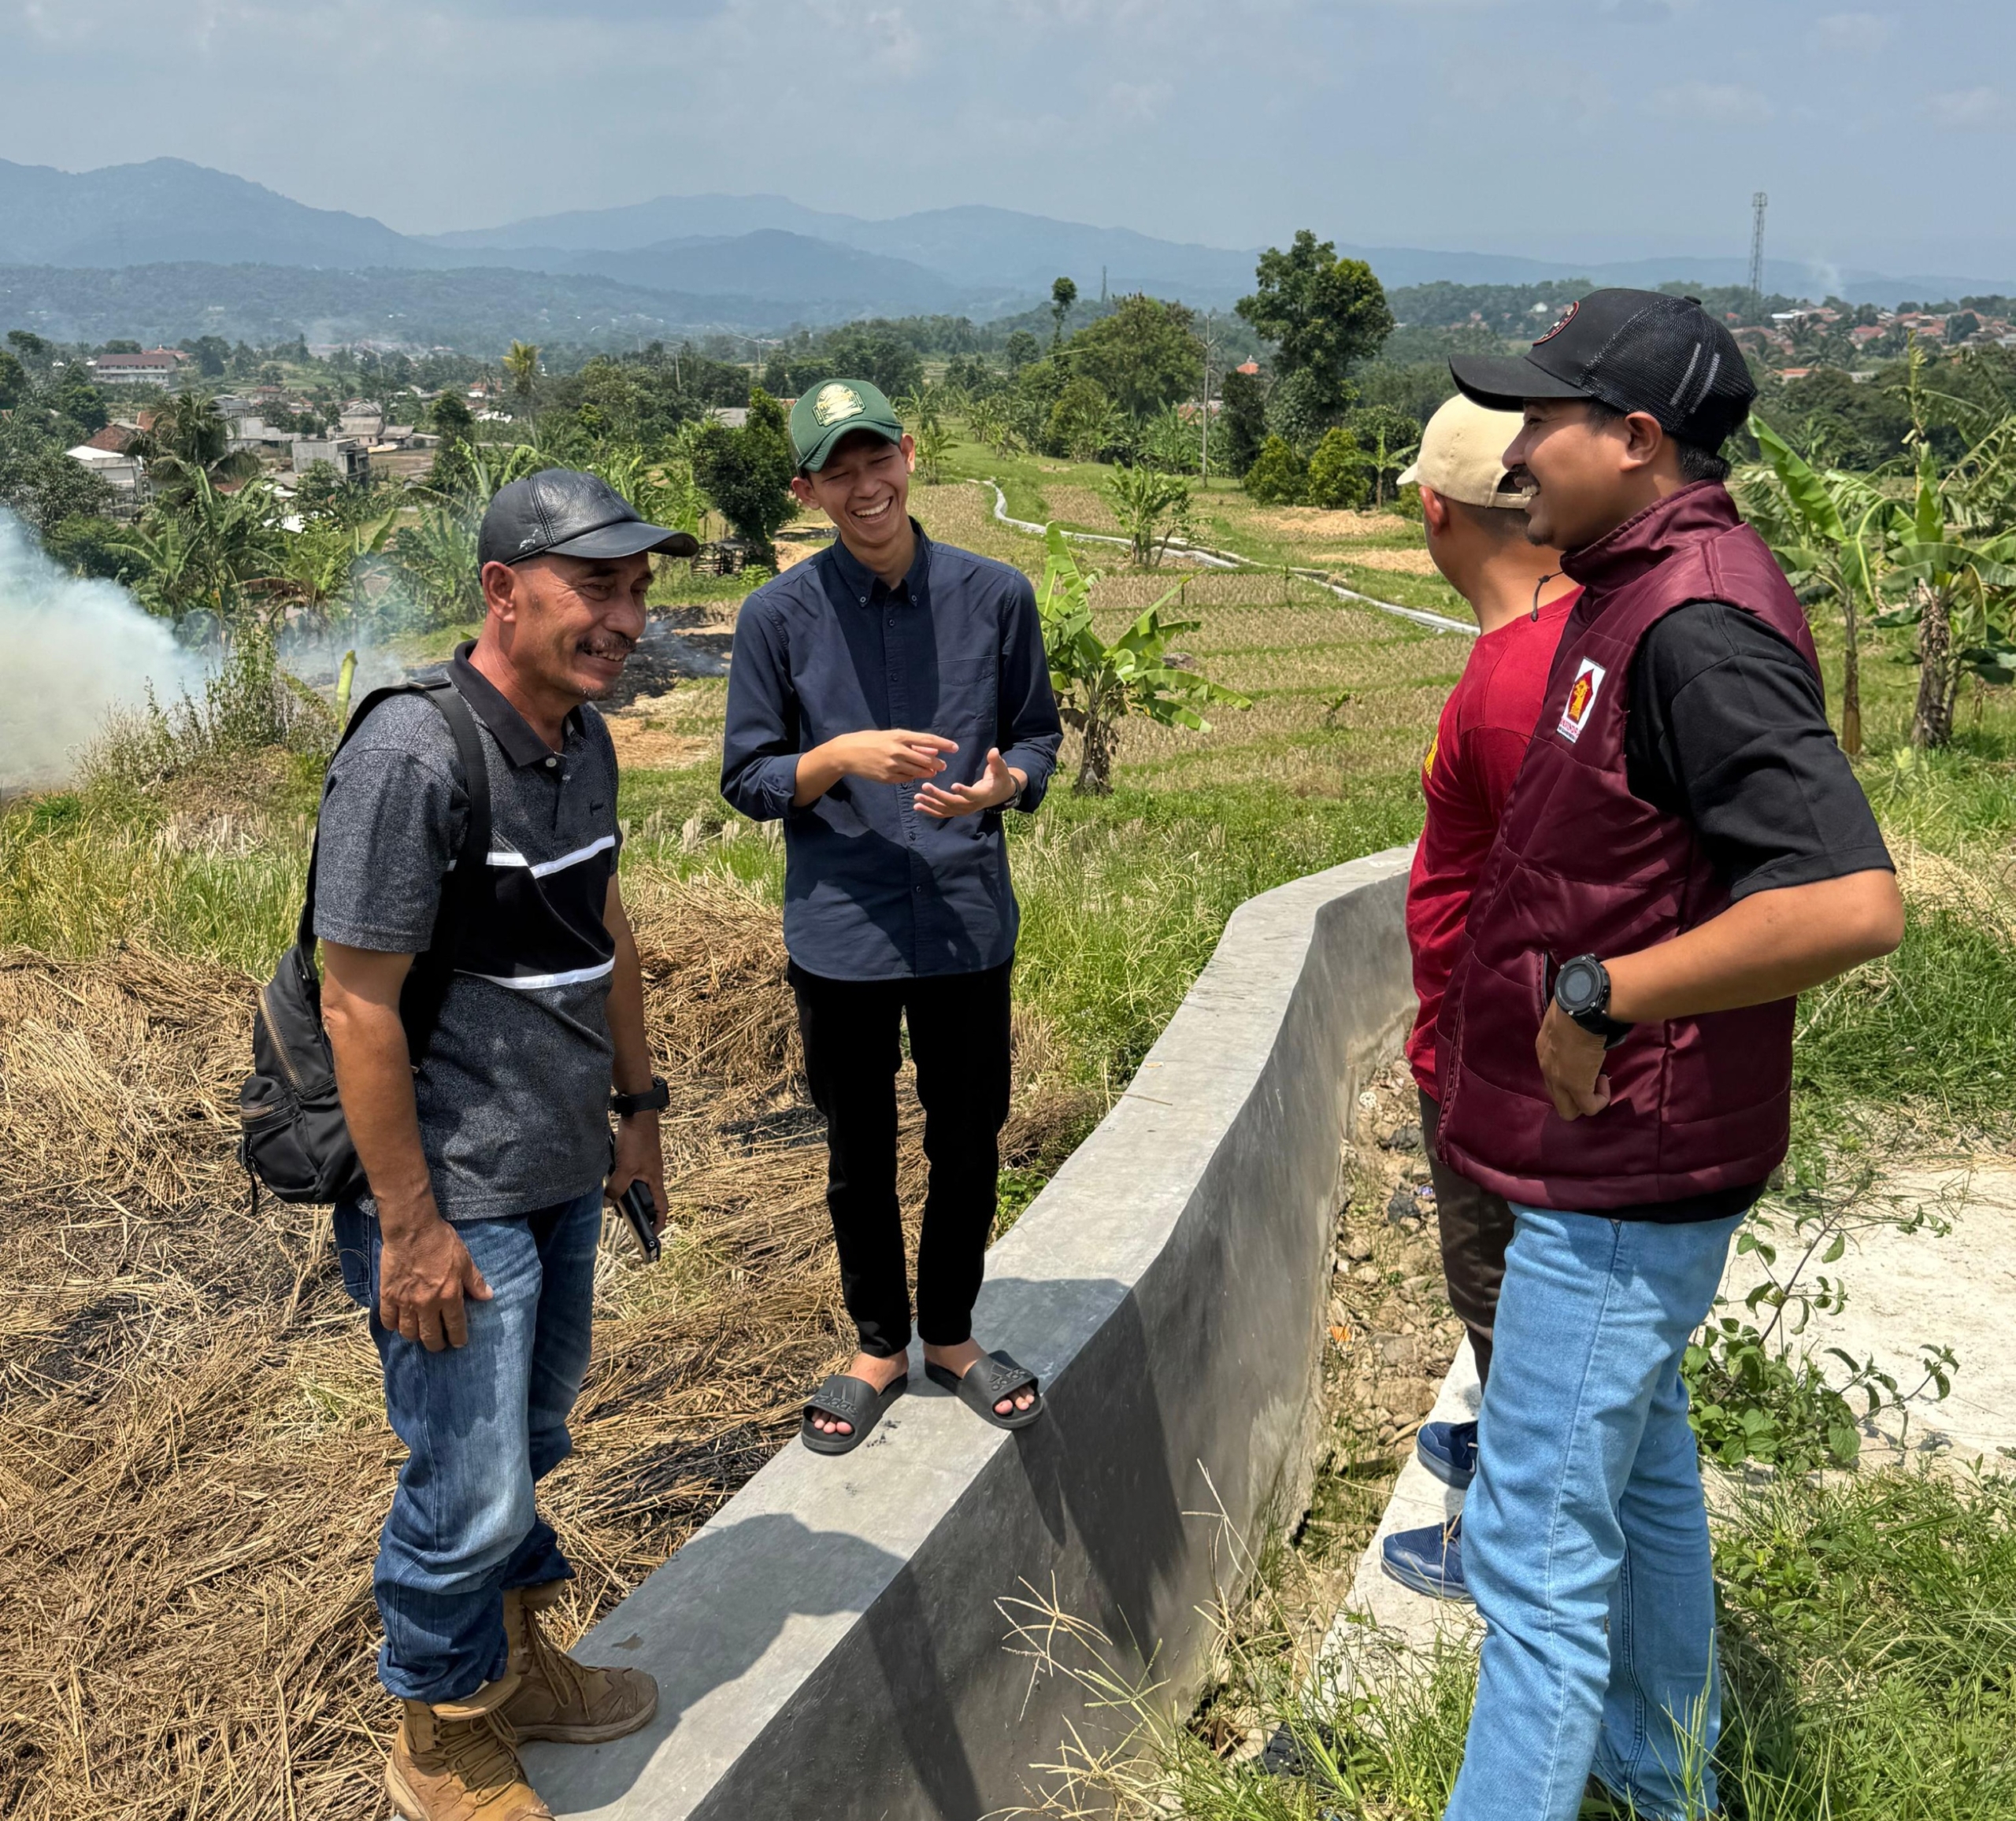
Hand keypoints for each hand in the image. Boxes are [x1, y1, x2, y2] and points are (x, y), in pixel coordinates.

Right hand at [377, 1205, 491, 1350]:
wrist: (412, 1229)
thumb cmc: (441, 1242)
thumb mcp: (465, 1260)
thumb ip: (475, 1282)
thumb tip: (488, 1296)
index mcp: (449, 1296)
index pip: (455, 1326)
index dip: (457, 1339)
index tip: (458, 1344)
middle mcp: (427, 1304)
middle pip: (430, 1336)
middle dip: (436, 1344)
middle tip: (438, 1344)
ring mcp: (405, 1302)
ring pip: (409, 1332)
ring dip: (415, 1337)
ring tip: (419, 1334)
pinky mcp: (388, 1296)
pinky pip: (388, 1321)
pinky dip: (393, 1326)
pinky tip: (398, 1324)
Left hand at [607, 1111, 667, 1231]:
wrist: (637, 1115)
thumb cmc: (638, 1141)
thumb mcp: (625, 1169)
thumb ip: (617, 1188)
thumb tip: (608, 1204)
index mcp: (655, 1179)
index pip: (662, 1206)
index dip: (660, 1221)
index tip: (654, 1233)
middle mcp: (652, 1173)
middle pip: (648, 1196)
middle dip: (638, 1209)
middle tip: (625, 1216)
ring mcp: (644, 1164)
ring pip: (637, 1185)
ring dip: (627, 1193)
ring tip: (613, 1199)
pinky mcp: (636, 1155)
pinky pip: (630, 1173)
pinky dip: (623, 1180)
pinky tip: (611, 1178)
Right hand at [832, 729, 956, 784]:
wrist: (847, 753)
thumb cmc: (870, 741)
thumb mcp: (891, 736)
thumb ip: (912, 743)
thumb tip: (932, 750)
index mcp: (899, 736)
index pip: (927, 740)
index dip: (943, 744)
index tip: (955, 747)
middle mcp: (897, 750)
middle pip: (926, 760)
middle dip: (938, 764)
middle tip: (943, 766)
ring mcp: (892, 765)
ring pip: (918, 771)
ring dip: (928, 773)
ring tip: (932, 772)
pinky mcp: (887, 777)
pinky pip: (906, 779)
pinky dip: (912, 776)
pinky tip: (914, 774)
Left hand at [917, 747, 1023, 818]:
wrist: (999, 794)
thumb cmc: (999, 779)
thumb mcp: (1001, 769)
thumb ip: (996, 761)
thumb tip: (994, 750)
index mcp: (982, 795)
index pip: (972, 795)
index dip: (963, 791)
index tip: (953, 785)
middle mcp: (971, 806)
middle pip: (953, 803)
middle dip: (938, 796)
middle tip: (925, 786)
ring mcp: (963, 810)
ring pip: (945, 810)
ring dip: (930, 805)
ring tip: (917, 798)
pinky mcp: (957, 811)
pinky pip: (942, 813)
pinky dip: (930, 811)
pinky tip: (917, 806)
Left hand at [1535, 1000, 1612, 1120]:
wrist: (1581, 1007)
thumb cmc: (1576, 1003)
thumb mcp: (1566, 1015)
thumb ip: (1570, 1024)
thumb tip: (1585, 1021)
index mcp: (1544, 1048)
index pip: (1552, 1072)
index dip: (1570, 1071)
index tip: (1586, 1060)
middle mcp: (1546, 1067)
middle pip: (1557, 1098)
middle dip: (1576, 1094)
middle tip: (1593, 1077)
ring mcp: (1559, 1080)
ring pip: (1568, 1109)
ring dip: (1587, 1099)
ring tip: (1600, 1079)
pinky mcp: (1577, 1086)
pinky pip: (1588, 1107)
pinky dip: (1600, 1099)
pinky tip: (1605, 1081)